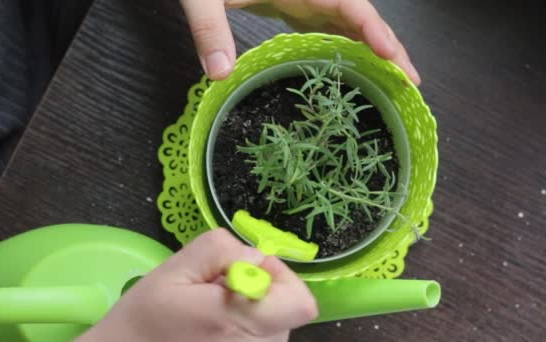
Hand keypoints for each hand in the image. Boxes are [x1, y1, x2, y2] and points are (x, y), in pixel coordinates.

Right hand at [77, 228, 317, 341]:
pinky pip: (260, 338)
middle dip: (258, 290)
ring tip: (209, 314)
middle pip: (285, 309)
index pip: (300, 302)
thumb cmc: (145, 316)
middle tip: (215, 293)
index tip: (245, 270)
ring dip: (249, 310)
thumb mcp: (175, 267)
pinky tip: (211, 330)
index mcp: (238, 322)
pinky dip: (243, 328)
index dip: (281, 277)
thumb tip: (254, 257)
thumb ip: (220, 251)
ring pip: (273, 323)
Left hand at [180, 0, 419, 84]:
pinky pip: (330, 29)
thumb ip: (209, 28)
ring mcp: (305, 0)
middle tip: (410, 83)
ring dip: (374, 51)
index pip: (349, 4)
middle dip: (388, 47)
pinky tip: (356, 71)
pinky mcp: (295, 8)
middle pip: (361, 17)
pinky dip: (348, 49)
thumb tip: (220, 74)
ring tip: (395, 83)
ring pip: (350, 25)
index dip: (373, 28)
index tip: (391, 55)